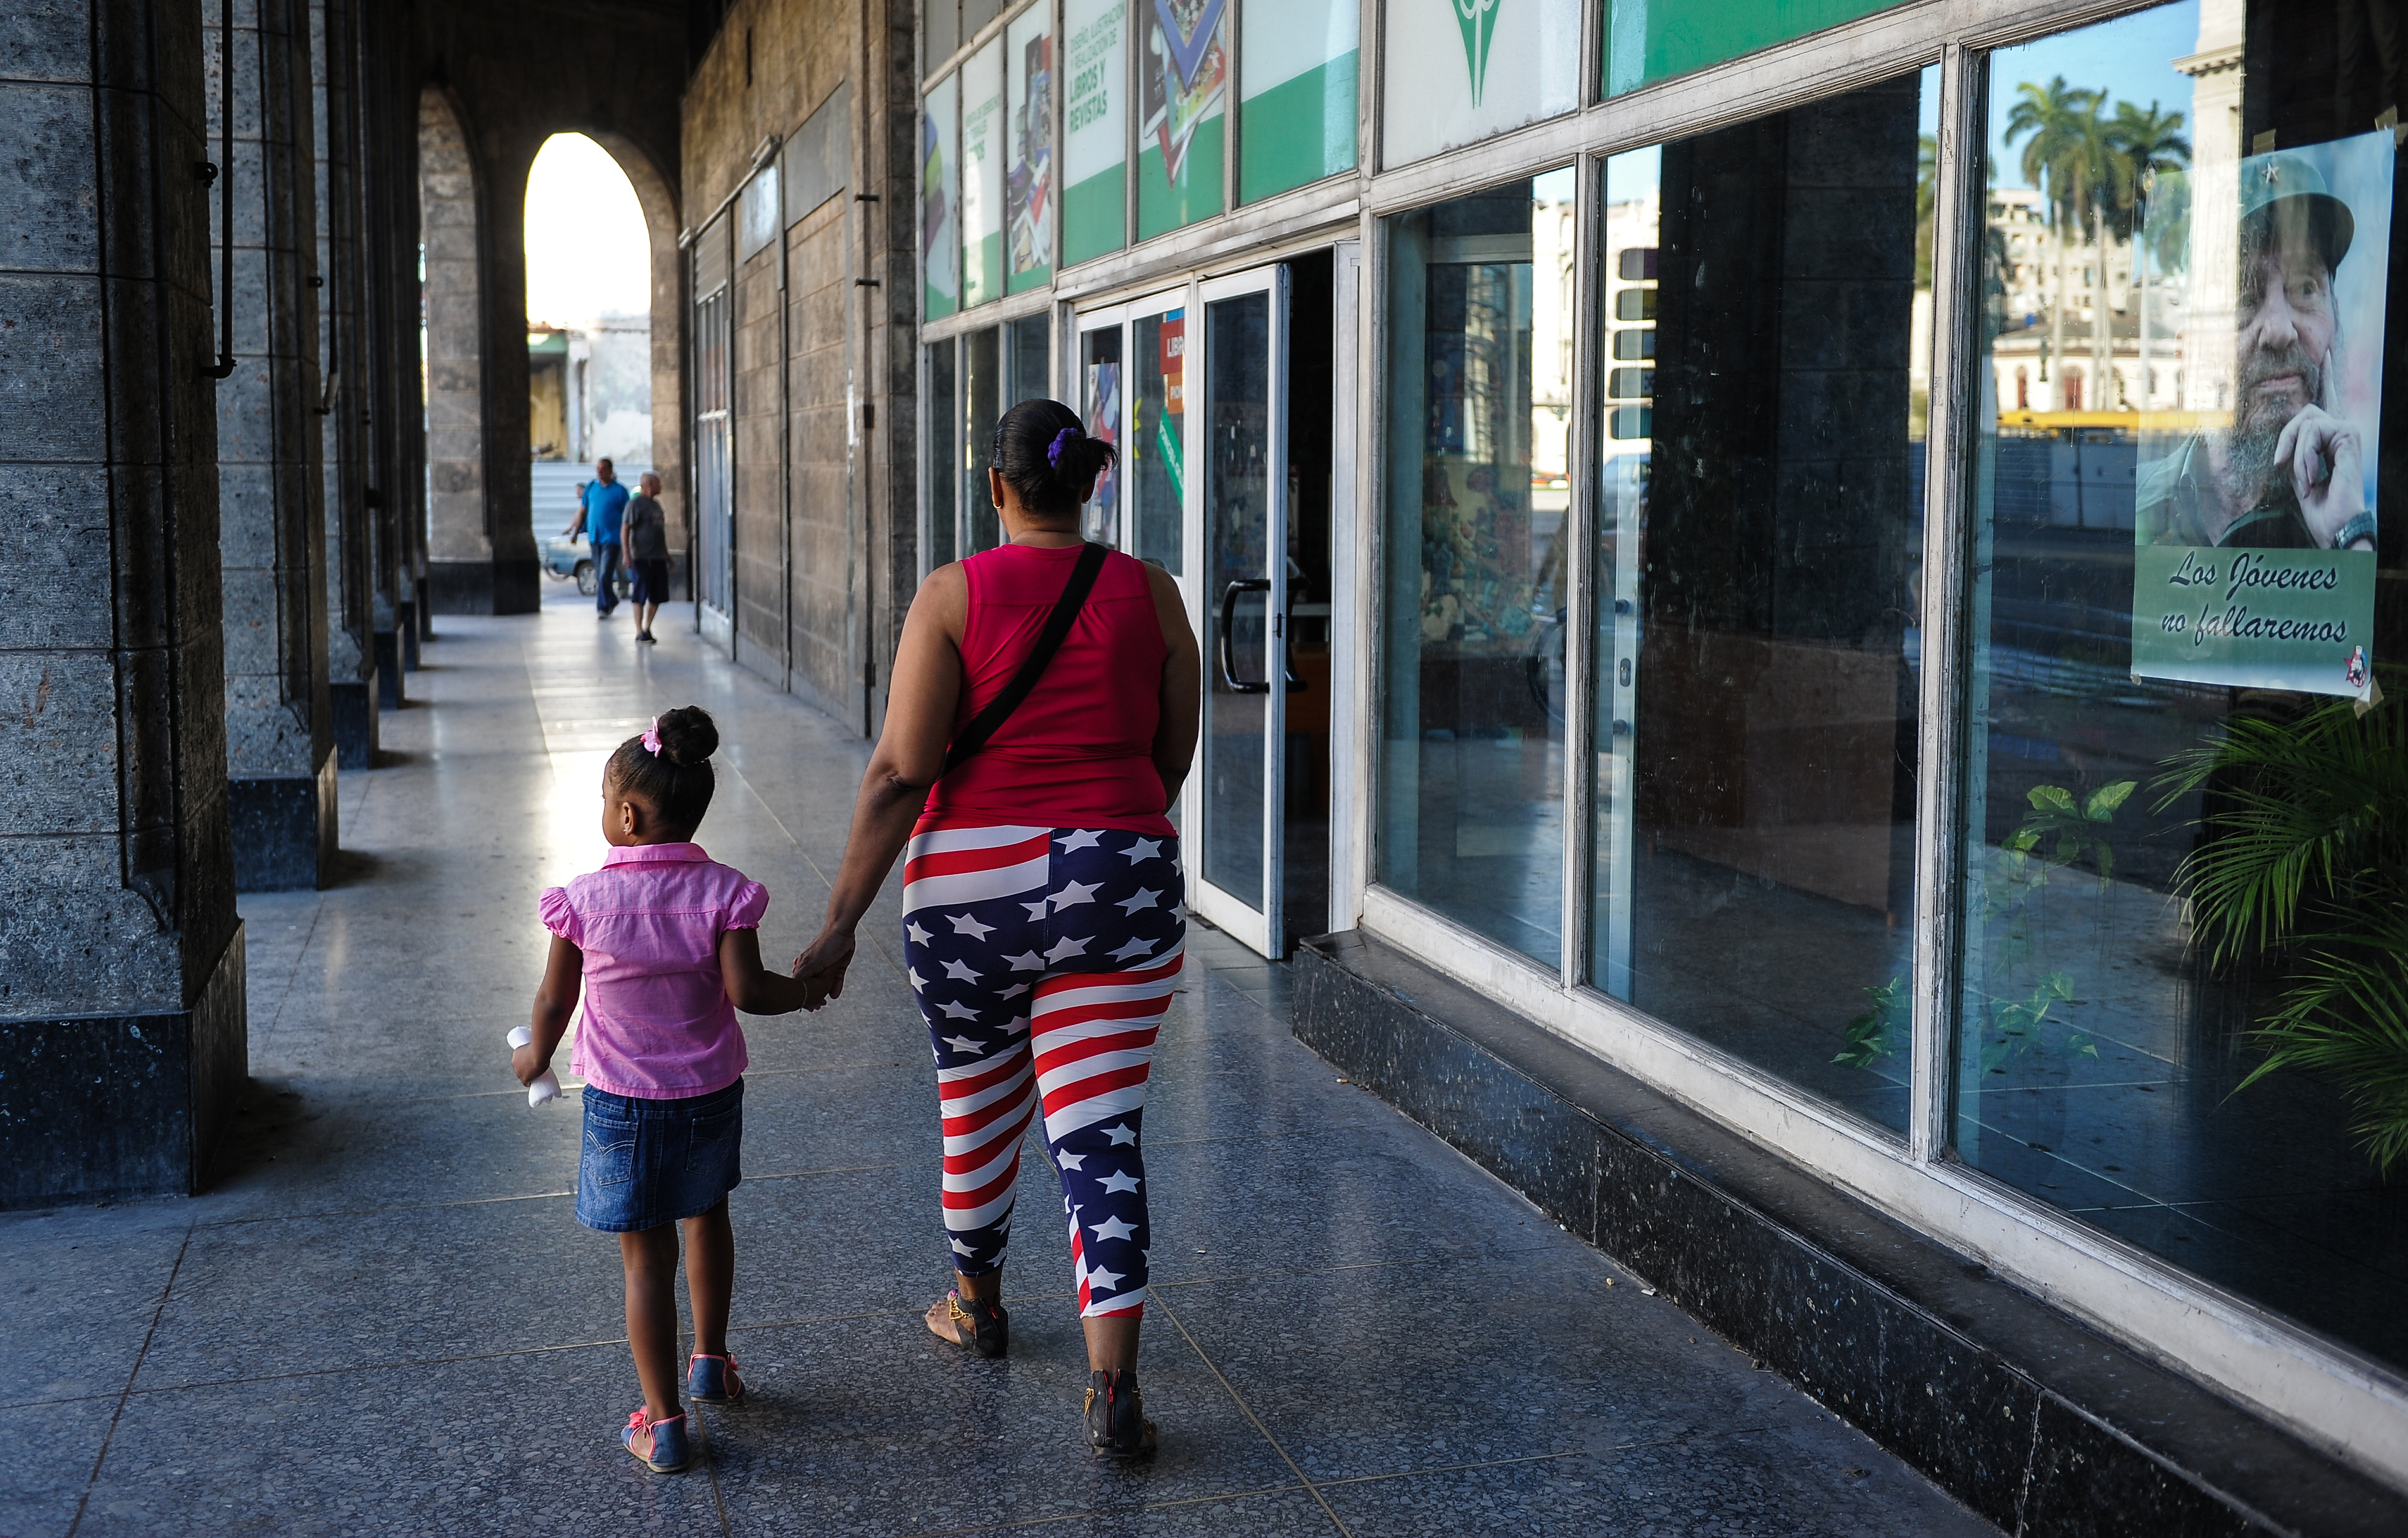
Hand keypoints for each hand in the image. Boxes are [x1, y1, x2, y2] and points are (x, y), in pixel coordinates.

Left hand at [511, 1042, 548, 1086]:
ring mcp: (519, 1072)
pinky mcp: (524, 1078)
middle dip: (526, 1068)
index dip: (525, 1061)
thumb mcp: (540, 1041)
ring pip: (522, 1075)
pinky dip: (529, 1083)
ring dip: (528, 1076)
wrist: (539, 1053)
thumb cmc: (541, 1044)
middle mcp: (515, 1063)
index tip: (532, 1061)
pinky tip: (532, 1084)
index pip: (519, 1060)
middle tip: (535, 1067)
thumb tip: (548, 1035)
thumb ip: (542, 1039)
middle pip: (520, 1068)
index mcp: (516, 1054)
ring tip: (536, 1075)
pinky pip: (525, 1083)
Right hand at [792, 926, 856, 1008]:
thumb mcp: (812, 963)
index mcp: (805, 965)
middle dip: (813, 996)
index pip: (801, 984)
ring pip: (825, 982)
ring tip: (824, 1003)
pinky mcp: (839, 963)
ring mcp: (827, 964)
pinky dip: (836, 986)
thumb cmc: (826, 945)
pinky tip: (835, 994)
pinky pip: (837, 977)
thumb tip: (797, 990)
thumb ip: (803, 976)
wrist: (842, 929)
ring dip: (825, 992)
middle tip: (815, 1008)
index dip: (802, 995)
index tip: (805, 1006)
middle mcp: (815, 965)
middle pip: (813, 984)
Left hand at [2274, 405, 2366, 547]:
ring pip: (2308, 424)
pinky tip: (2312, 478)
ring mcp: (2347, 435)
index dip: (2287, 438)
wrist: (2338, 528)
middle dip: (2288, 437)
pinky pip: (2314, 431)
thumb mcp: (2300, 478)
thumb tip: (2284, 440)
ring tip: (2306, 481)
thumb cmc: (2322, 511)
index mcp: (2333, 446)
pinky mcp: (2348, 437)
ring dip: (2298, 457)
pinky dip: (2305, 455)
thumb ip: (2296, 457)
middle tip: (2281, 464)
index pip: (2306, 422)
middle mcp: (2342, 437)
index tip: (2277, 463)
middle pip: (2307, 414)